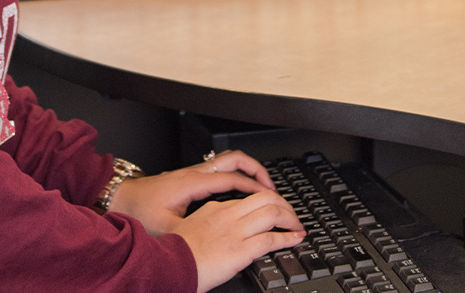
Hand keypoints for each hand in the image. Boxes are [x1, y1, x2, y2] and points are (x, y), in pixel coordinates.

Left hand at [106, 149, 277, 235]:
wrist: (120, 197)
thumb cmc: (139, 210)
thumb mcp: (165, 228)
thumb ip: (189, 232)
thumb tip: (209, 241)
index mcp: (193, 183)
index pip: (233, 179)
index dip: (255, 187)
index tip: (271, 197)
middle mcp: (195, 173)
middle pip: (235, 159)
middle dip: (258, 170)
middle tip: (272, 188)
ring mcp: (193, 172)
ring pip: (228, 160)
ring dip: (248, 170)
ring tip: (261, 187)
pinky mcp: (190, 177)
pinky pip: (221, 168)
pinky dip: (236, 174)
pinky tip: (239, 190)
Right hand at [170, 191, 305, 292]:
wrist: (167, 267)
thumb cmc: (174, 254)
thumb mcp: (190, 231)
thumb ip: (208, 226)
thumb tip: (221, 233)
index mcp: (214, 209)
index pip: (248, 198)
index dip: (266, 202)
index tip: (273, 210)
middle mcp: (227, 215)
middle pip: (265, 198)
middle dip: (284, 204)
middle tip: (291, 214)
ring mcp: (235, 231)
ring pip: (273, 212)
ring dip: (290, 218)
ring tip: (297, 225)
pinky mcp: (241, 249)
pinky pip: (272, 238)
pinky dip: (289, 237)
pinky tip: (296, 239)